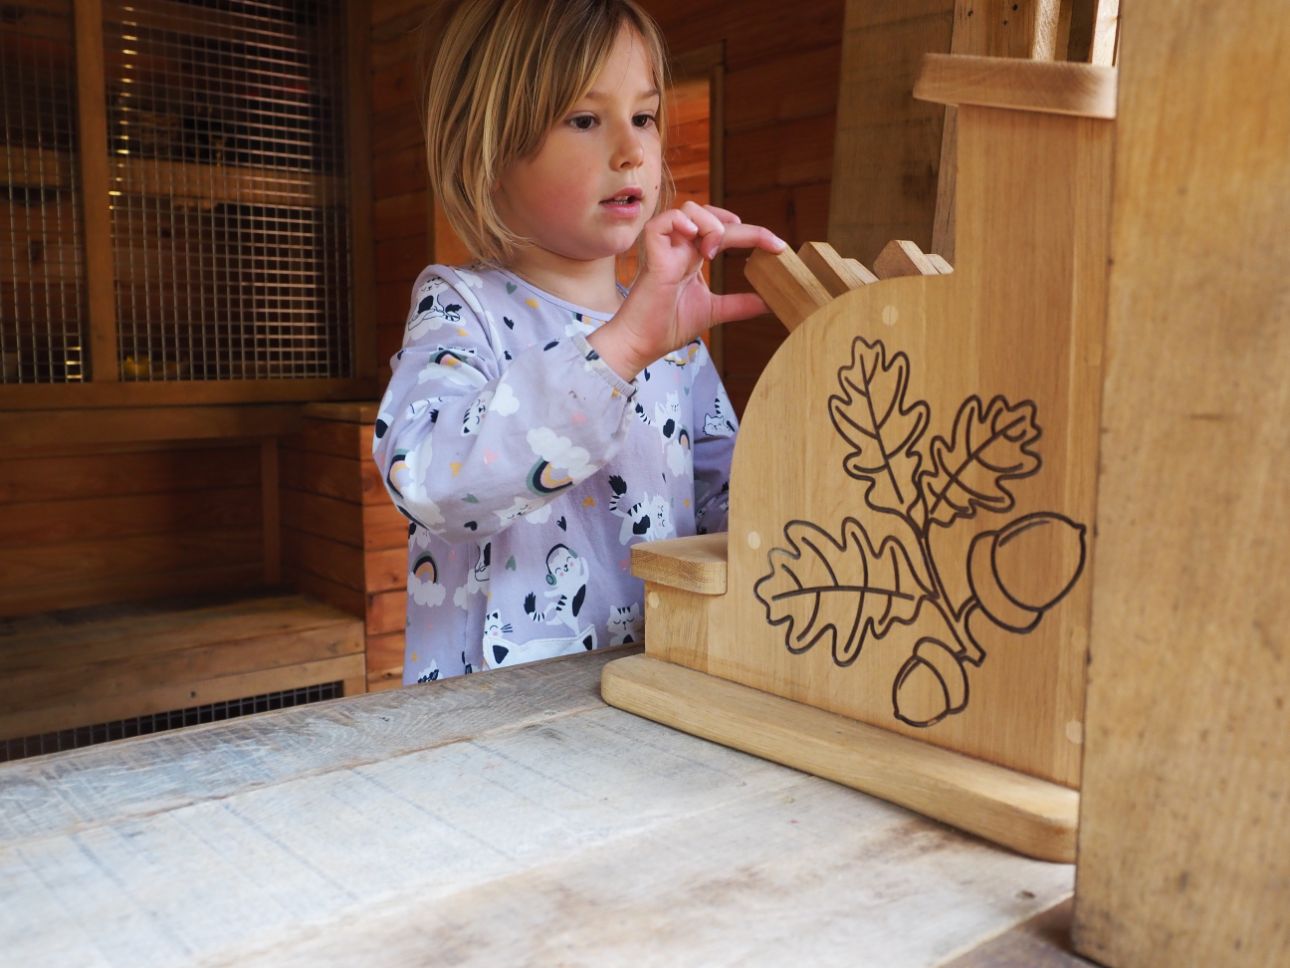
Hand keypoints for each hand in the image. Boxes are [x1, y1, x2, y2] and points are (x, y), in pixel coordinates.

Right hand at [588, 202, 785, 380]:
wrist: (641, 345)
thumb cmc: (667, 327)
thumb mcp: (715, 311)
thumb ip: (741, 304)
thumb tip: (771, 302)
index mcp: (693, 257)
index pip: (726, 233)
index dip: (754, 234)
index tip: (779, 246)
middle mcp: (680, 248)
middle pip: (711, 215)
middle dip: (742, 226)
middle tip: (764, 243)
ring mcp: (666, 250)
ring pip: (688, 210)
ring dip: (711, 222)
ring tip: (715, 250)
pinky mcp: (652, 256)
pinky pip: (661, 223)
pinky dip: (679, 222)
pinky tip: (693, 236)